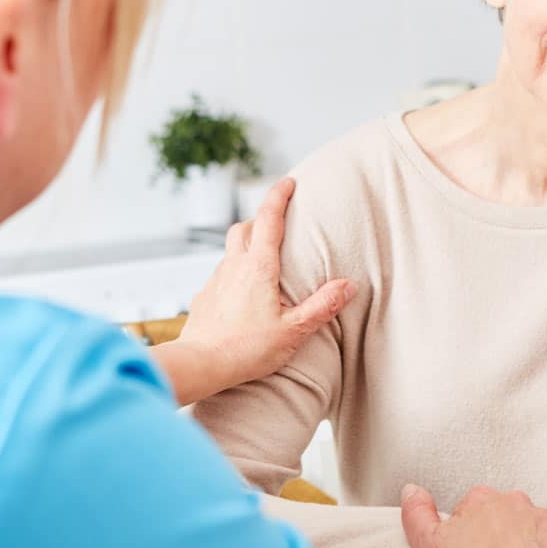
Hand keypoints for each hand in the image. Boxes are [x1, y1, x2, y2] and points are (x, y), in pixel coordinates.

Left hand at [159, 178, 355, 404]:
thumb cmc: (246, 350)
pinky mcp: (204, 298)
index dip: (279, 195)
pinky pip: (220, 275)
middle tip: (277, 224)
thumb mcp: (294, 330)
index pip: (268, 218)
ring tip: (263, 261)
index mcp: (257, 267)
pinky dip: (234, 273)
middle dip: (259, 219)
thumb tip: (348, 285)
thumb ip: (322, 306)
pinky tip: (242, 294)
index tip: (289, 182)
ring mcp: (215, 281)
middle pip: (243, 227)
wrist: (199, 365)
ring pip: (230, 251)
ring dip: (245, 246)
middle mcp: (233, 266)